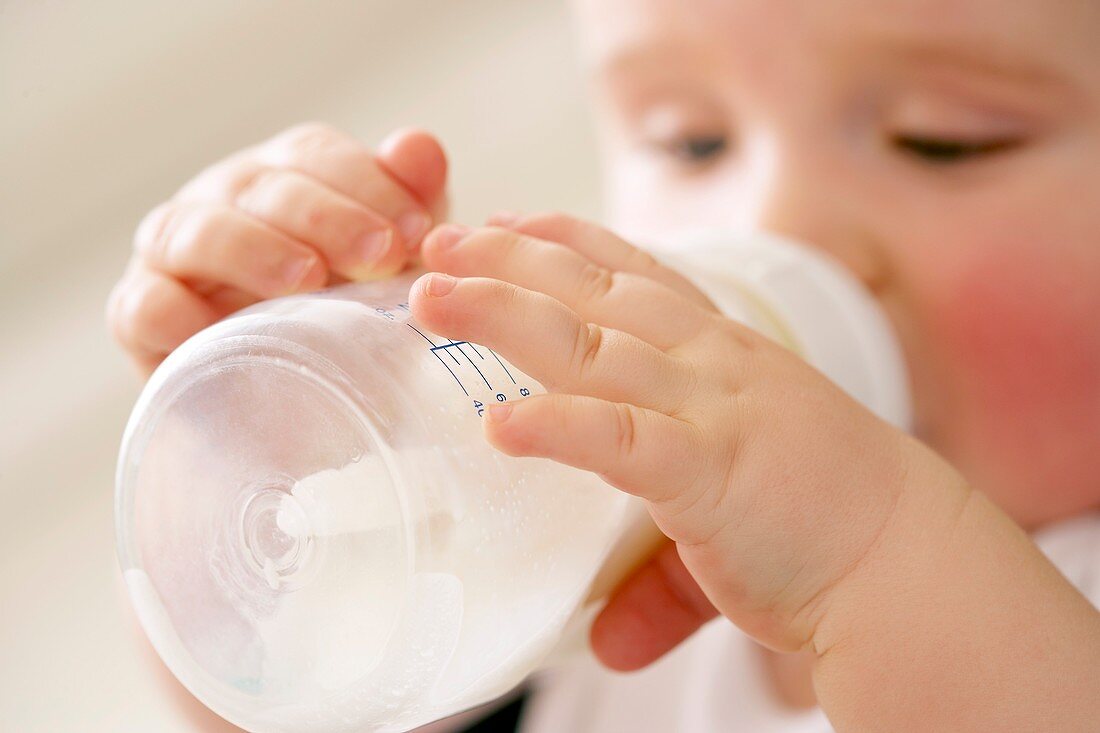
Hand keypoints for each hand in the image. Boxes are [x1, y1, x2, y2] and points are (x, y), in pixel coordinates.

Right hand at [108, 123, 447, 373]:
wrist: (300, 411)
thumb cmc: (351, 317)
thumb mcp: (395, 264)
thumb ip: (412, 203)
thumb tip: (421, 148)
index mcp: (287, 177)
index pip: (316, 155)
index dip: (370, 184)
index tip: (420, 230)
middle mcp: (226, 200)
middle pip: (265, 187)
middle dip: (328, 217)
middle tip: (381, 254)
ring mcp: (177, 254)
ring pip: (199, 231)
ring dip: (254, 250)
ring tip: (308, 281)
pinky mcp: (141, 317)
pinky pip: (145, 304)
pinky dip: (173, 311)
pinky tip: (215, 329)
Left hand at [409, 212, 940, 660]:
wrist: (909, 564)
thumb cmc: (829, 528)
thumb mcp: (733, 518)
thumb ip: (656, 576)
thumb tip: (607, 642)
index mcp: (722, 352)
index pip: (634, 274)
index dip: (567, 239)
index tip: (509, 220)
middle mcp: (711, 363)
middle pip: (593, 290)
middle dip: (512, 257)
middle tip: (442, 238)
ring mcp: (709, 410)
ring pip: (589, 346)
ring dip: (504, 315)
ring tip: (435, 296)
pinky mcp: (708, 471)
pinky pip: (619, 438)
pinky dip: (557, 425)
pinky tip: (499, 424)